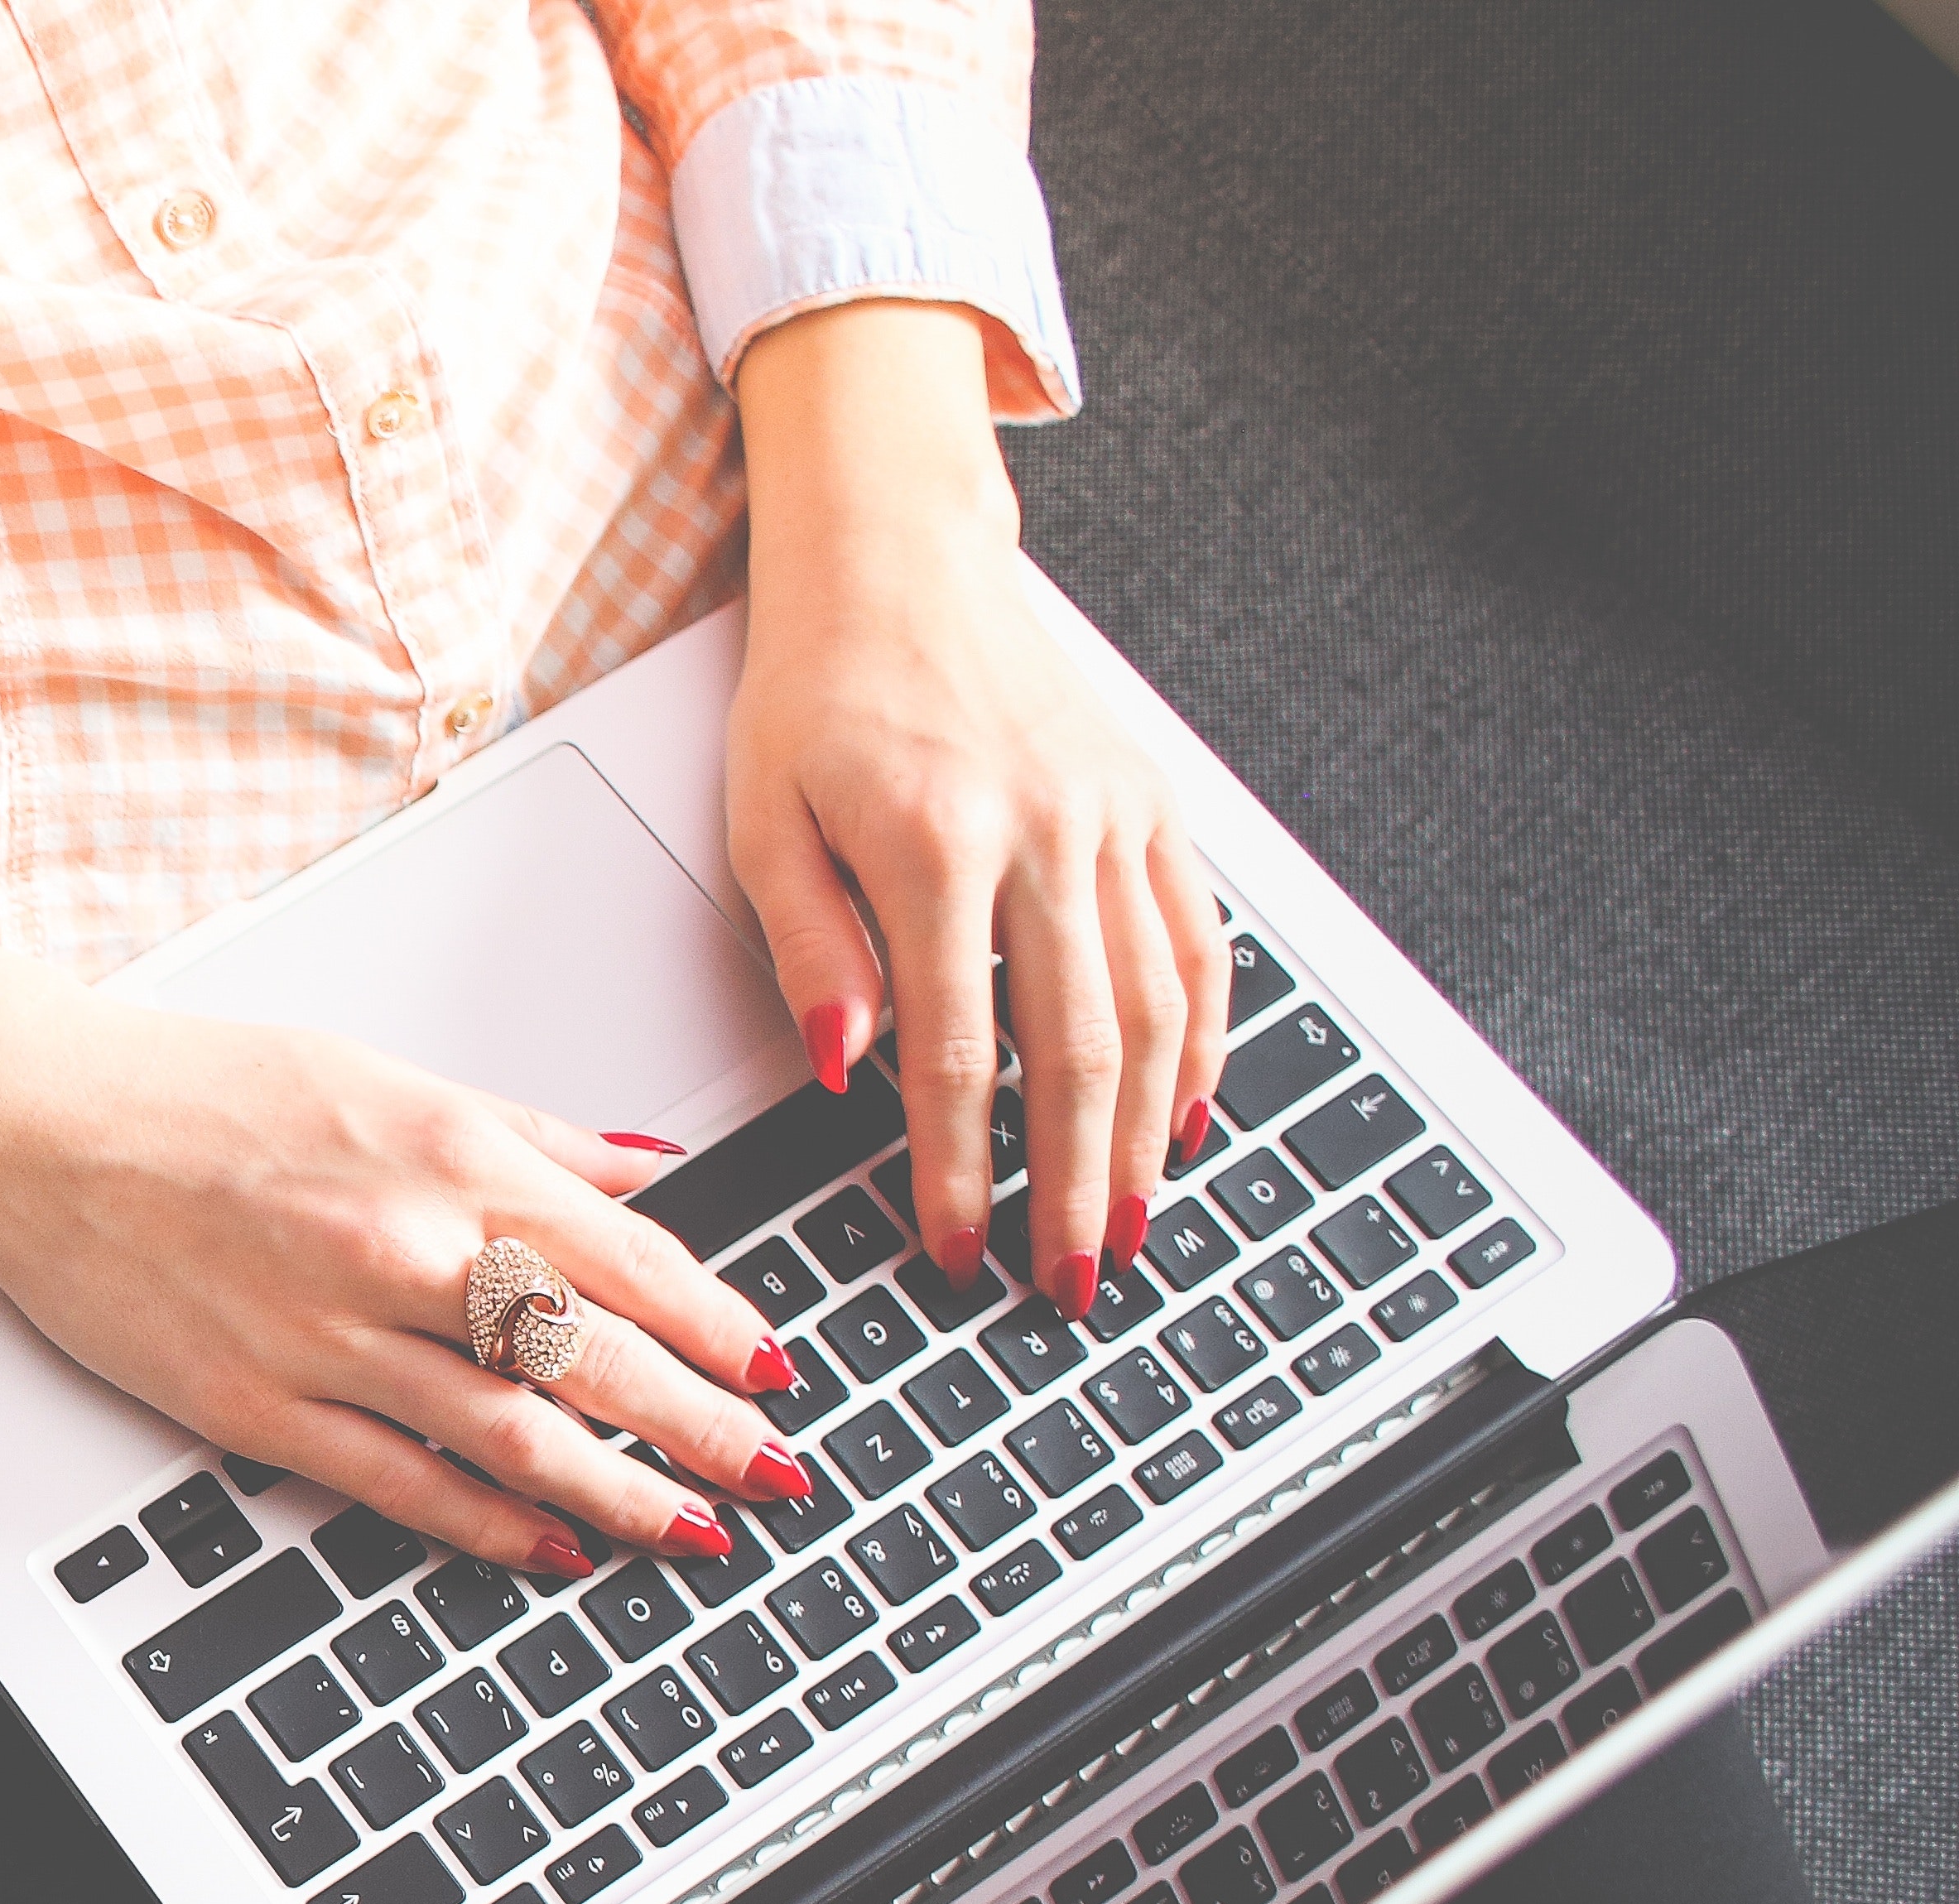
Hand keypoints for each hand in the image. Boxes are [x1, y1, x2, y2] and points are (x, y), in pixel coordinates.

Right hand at [0, 841, 809, 1573]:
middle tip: (779, 1477)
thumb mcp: (385, 1076)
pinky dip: (491, 1522)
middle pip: (596, 1357)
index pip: (629, 1258)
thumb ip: (528, 1136)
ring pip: (515, 1433)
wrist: (39, 1122)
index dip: (719, 1327)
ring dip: (622, 1492)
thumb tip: (645, 1172)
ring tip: (696, 1532)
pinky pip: (401, 1480)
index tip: (777, 1373)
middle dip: (705, 1429)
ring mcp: (331, 1336)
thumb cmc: (198, 1090)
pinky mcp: (258, 1403)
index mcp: (448, 1155)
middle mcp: (405, 1247)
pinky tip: (552, 1547)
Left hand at [730, 304, 1229, 1317]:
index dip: (959, 1170)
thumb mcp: (764, 821)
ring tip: (1133, 1224)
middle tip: (1071, 1279)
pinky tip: (1185, 1113)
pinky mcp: (1153, 805)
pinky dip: (1202, 1037)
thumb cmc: (818, 691)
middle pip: (1079, 1051)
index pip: (957, 1054)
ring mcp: (1114, 818)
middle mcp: (1046, 835)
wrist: (898, 562)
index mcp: (938, 847)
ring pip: (1157, 1008)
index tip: (954, 1248)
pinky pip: (1197, 941)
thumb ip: (809, 949)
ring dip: (1149, 1134)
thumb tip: (845, 1069)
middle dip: (1076, 1184)